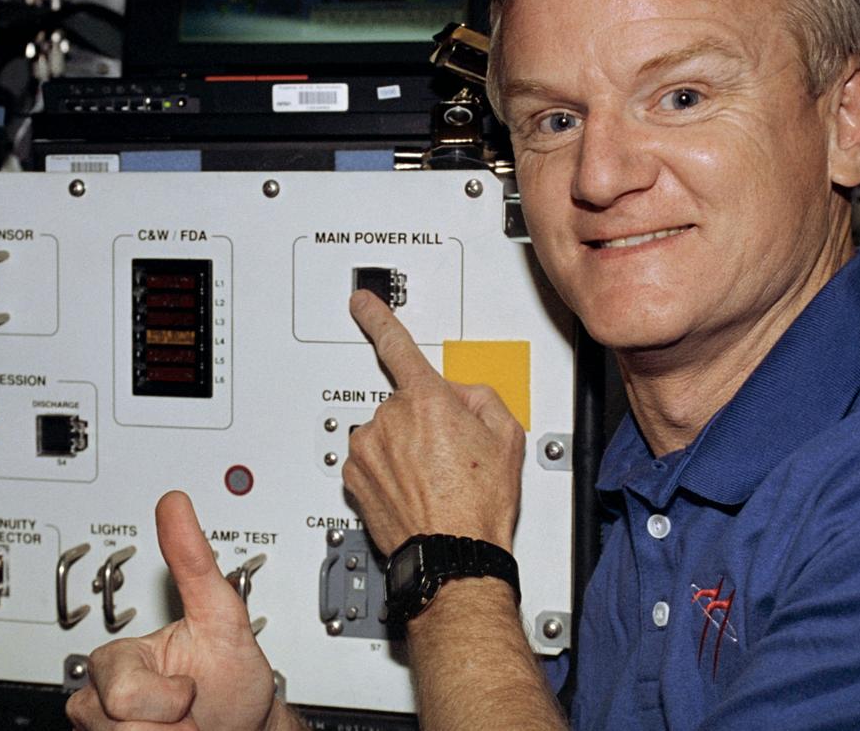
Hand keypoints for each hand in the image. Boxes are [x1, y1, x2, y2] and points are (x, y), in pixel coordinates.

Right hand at [65, 491, 281, 730]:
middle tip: (190, 711)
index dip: (169, 697)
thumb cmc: (232, 682)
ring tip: (184, 728)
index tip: (190, 687)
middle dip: (168, 724)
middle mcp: (102, 696)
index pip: (121, 689)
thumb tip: (174, 501)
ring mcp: (105, 730)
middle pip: (116, 721)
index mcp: (121, 658)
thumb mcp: (222, 617)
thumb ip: (194, 562)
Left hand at [344, 290, 525, 554]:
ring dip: (403, 448)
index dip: (378, 317)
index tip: (362, 302)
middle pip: (403, 403)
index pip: (397, 345)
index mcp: (427, 401)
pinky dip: (387, 471)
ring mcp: (367, 449)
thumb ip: (482, 398)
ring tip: (433, 479)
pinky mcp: (353, 476)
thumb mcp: (506, 438)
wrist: (453, 557)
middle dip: (422, 419)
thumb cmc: (479, 506)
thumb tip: (461, 394)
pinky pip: (371, 460)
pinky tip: (414, 490)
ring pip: (385, 433)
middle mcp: (389, 420)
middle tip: (448, 454)